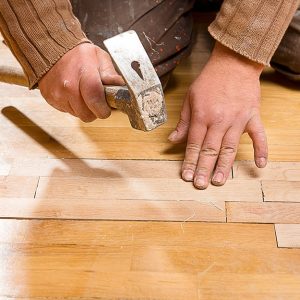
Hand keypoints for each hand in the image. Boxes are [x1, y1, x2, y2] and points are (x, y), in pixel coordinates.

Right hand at [39, 43, 123, 121]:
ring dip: (85, 109)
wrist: (52, 50)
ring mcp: (58, 94)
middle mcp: (68, 86)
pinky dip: (74, 107)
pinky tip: (74, 94)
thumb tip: (119, 85)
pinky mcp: (51, 99)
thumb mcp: (99, 57)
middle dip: (96, 111)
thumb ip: (110, 73)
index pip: (95, 99)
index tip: (107, 108)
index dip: (103, 109)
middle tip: (97, 101)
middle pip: (87, 114)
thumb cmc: (79, 55)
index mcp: (83, 72)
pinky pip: (68, 112)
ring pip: (79, 115)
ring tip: (85, 95)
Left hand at [169, 42, 267, 188]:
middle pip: (210, 150)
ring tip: (219, 182)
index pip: (194, 144)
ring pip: (230, 148)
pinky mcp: (252, 116)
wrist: (234, 63)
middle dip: (204, 169)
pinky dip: (261, 150)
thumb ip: (183, 122)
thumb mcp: (190, 98)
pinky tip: (260, 165)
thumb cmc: (210, 80)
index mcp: (202, 116)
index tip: (186, 176)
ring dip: (224, 166)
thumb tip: (173, 140)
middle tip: (200, 185)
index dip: (189, 161)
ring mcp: (237, 120)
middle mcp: (219, 120)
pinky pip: (259, 136)